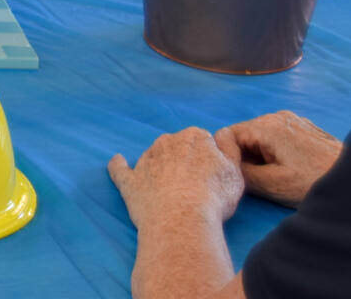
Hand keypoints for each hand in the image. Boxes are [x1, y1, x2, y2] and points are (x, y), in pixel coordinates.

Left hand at [108, 127, 243, 230]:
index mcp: (193, 137)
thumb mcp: (234, 169)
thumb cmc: (213, 195)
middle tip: (196, 184)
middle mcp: (166, 143)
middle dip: (184, 160)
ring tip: (171, 188)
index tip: (213, 174)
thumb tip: (222, 131)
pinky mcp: (130, 181)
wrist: (182, 219)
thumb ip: (229, 146)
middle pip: (177, 146)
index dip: (209, 157)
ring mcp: (145, 161)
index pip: (203, 140)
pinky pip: (120, 169)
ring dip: (159, 166)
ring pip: (153, 157)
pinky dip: (118, 165)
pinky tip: (117, 161)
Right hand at [215, 111, 341, 208]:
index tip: (240, 176)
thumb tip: (224, 162)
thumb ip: (240, 171)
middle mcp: (277, 116)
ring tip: (279, 176)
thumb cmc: (312, 182)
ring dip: (262, 155)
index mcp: (266, 126)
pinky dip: (277, 151)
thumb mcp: (270, 184)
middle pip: (245, 135)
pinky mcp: (306, 128)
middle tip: (260, 180)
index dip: (229, 157)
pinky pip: (279, 136)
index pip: (228, 135)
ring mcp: (294, 120)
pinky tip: (293, 168)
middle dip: (246, 157)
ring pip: (261, 136)